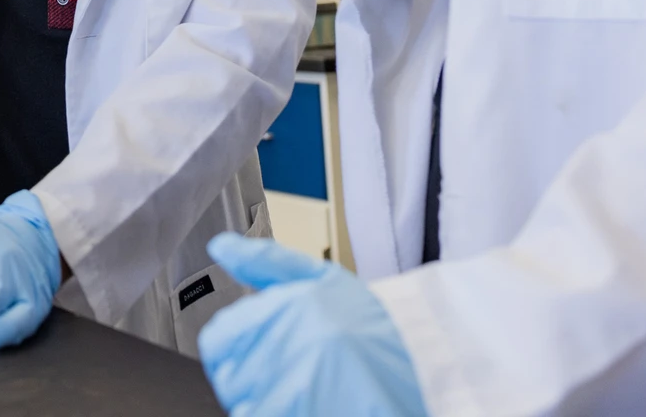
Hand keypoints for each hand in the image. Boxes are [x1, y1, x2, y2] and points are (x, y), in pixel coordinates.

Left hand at [198, 234, 426, 416]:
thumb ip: (265, 261)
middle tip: (299, 372)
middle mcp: (279, 350)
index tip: (272, 348)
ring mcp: (286, 394)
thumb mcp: (323, 279)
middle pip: (229, 376)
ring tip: (311, 392)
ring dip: (270, 402)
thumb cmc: (372, 334)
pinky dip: (284, 414)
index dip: (243, 346)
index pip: (218, 339)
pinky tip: (315, 406)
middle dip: (256, 376)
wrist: (427, 377)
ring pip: (244, 405)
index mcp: (279, 308)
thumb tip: (220, 246)